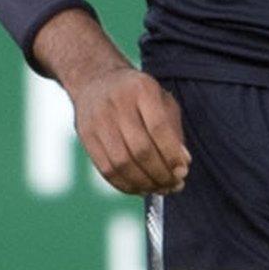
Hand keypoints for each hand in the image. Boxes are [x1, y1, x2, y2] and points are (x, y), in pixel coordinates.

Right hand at [67, 64, 189, 195]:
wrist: (96, 80)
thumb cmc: (138, 94)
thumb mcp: (161, 100)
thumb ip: (173, 129)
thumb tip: (182, 164)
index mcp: (142, 89)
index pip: (158, 128)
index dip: (171, 154)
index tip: (183, 171)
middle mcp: (117, 104)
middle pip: (140, 149)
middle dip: (160, 173)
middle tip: (174, 185)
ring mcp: (98, 120)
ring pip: (122, 163)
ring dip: (143, 183)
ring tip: (159, 189)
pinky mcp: (85, 136)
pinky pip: (106, 169)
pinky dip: (125, 184)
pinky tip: (140, 188)